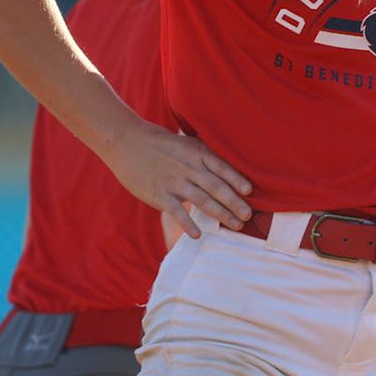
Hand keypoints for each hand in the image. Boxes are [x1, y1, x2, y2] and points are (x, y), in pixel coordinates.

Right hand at [104, 120, 252, 239]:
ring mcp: (174, 181)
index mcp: (196, 152)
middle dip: (235, 202)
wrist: (125, 140)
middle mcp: (188, 167)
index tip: (250, 192)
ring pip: (202, 200)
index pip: (222, 167)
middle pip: (217, 187)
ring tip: (236, 225)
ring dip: (221, 214)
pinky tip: (198, 235)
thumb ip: (203, 154)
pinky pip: (177, 211)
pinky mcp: (160, 194)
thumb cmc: (158, 142)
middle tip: (249, 216)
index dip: (237, 179)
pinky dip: (188, 223)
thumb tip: (224, 166)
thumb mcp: (184, 142)